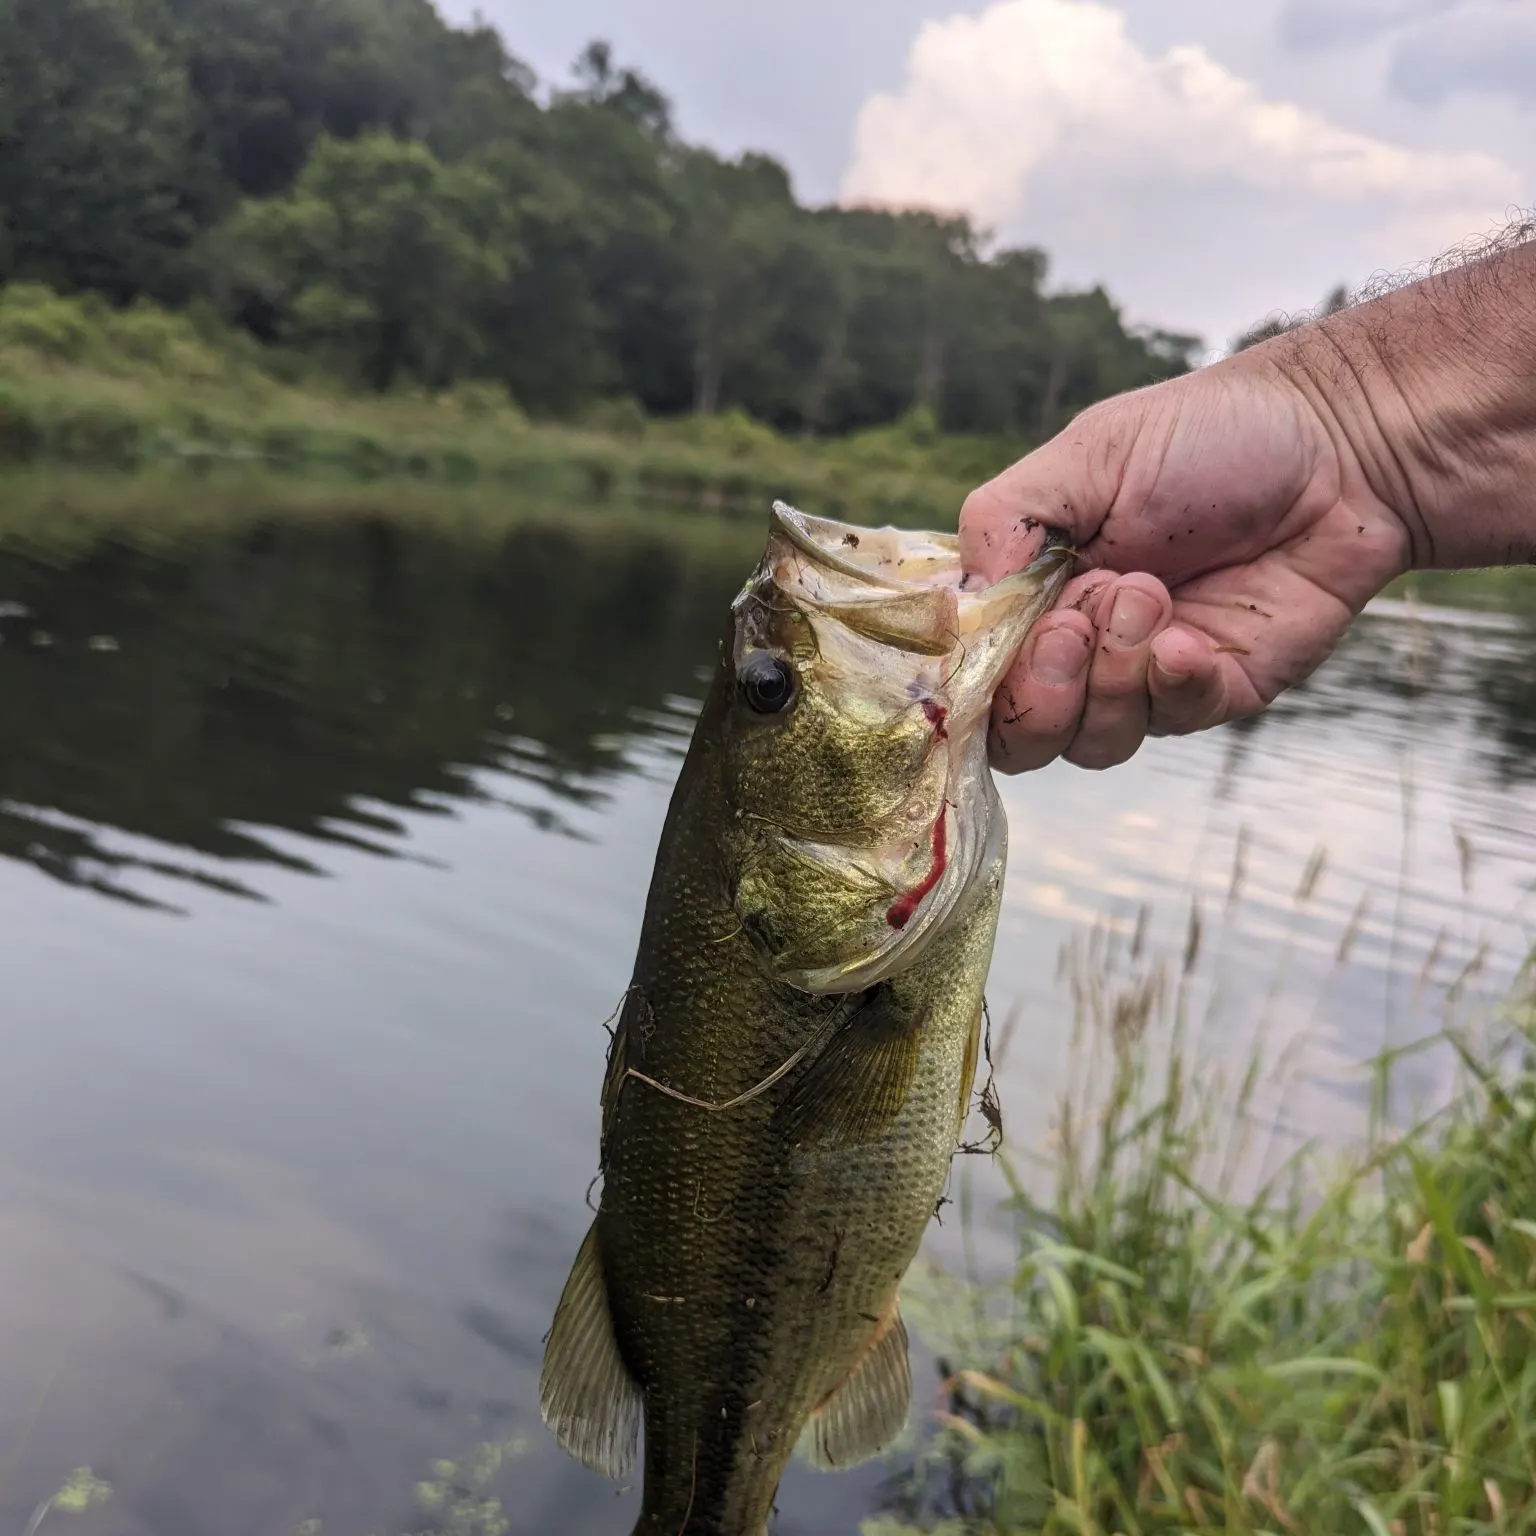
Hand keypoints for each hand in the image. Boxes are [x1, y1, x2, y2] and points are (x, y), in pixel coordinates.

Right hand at [960, 353, 1411, 771]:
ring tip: (1152, 597)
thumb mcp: (1083, 457)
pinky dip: (1172, 684)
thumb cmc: (1206, 438)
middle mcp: (1074, 647)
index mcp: (1028, 593)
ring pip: (1090, 742)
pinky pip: (1169, 724)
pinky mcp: (1209, 695)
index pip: (967, 674)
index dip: (972, 679)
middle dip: (1039, 693)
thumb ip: (1004, 521)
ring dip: (1112, 676)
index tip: (1007, 632)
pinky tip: (1192, 637)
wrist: (1339, 449)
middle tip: (1079, 623)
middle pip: (1018, 738)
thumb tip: (962, 607)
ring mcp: (1141, 678)